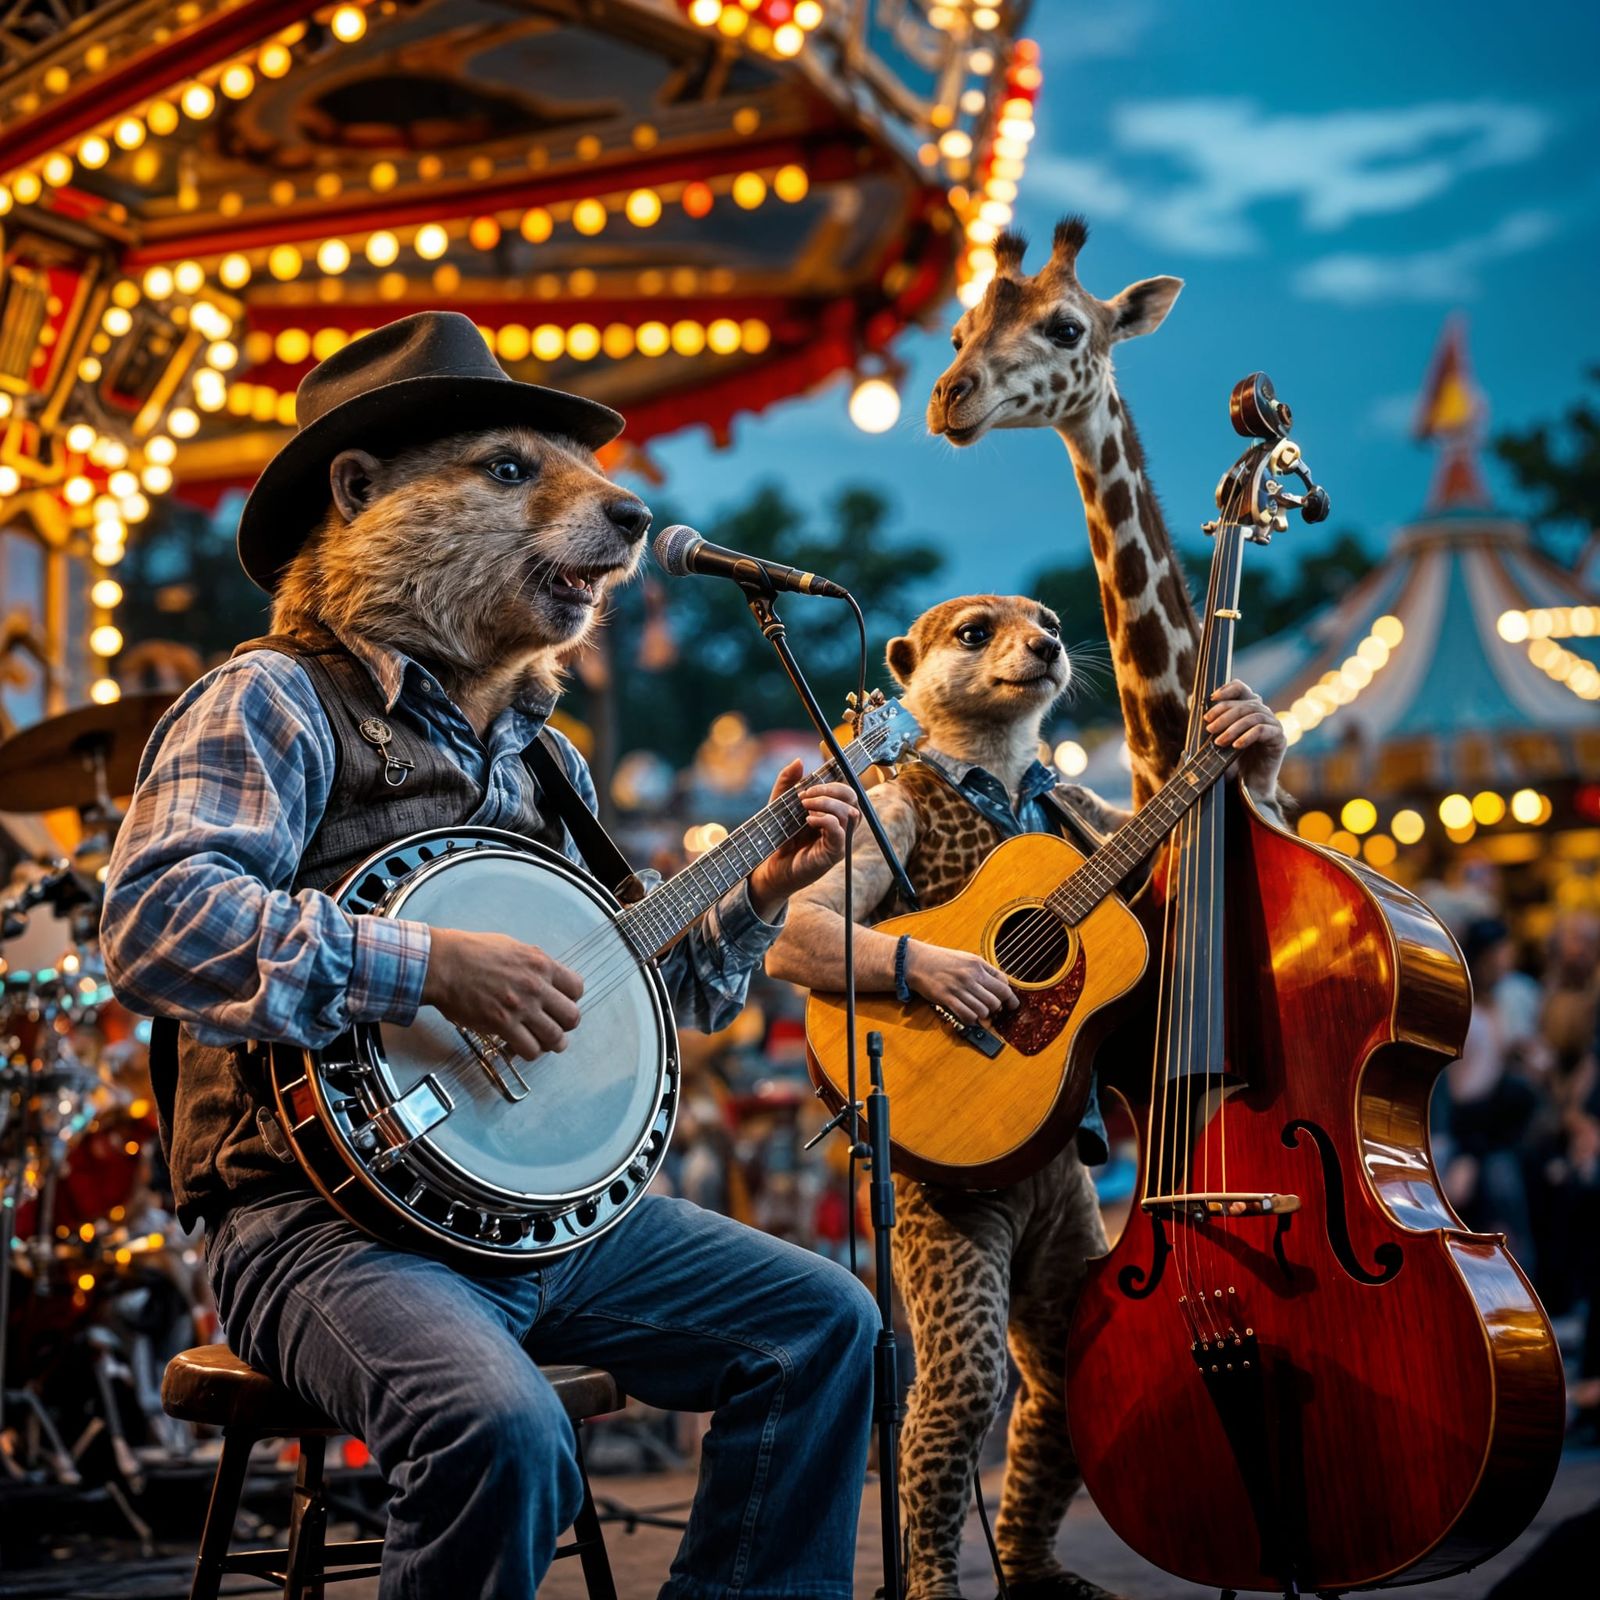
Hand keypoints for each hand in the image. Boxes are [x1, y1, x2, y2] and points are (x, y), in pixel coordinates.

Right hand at [422, 926, 583, 1061]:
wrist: (443, 963)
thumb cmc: (471, 952)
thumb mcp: (513, 947)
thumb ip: (534, 963)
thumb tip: (545, 976)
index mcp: (541, 964)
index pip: (577, 988)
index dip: (571, 999)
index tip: (561, 1004)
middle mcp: (537, 986)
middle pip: (572, 1017)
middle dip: (566, 1025)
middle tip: (556, 1027)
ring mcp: (521, 1007)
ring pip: (555, 1038)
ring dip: (552, 1044)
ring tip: (544, 1043)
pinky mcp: (503, 1025)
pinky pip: (530, 1049)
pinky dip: (529, 1052)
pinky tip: (522, 1046)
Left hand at [747, 761, 859, 918]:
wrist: (770, 867)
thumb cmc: (778, 838)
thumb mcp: (779, 805)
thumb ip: (787, 783)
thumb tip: (799, 761)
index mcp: (831, 812)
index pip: (846, 792)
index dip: (832, 783)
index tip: (808, 785)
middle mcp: (840, 825)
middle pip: (853, 799)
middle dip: (831, 791)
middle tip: (806, 795)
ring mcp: (839, 840)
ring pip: (849, 814)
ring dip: (826, 804)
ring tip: (804, 808)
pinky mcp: (833, 854)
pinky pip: (840, 833)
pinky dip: (825, 821)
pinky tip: (808, 820)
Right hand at [905, 941, 1017, 1022]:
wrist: (916, 961)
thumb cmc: (941, 960)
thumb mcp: (966, 958)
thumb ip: (984, 970)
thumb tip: (1002, 983)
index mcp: (977, 965)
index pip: (1003, 985)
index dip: (1010, 998)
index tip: (1011, 1005)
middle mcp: (970, 976)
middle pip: (996, 1000)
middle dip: (997, 1009)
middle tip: (994, 1011)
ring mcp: (959, 988)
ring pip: (984, 1010)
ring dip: (984, 1015)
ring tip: (979, 1013)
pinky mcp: (947, 998)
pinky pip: (967, 1015)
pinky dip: (971, 1020)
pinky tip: (969, 1017)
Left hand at [1204, 680, 1285, 800]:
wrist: (1249, 788)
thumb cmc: (1232, 764)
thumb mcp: (1216, 741)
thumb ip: (1209, 723)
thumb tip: (1191, 702)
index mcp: (1248, 710)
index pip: (1242, 689)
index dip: (1228, 689)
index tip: (1212, 698)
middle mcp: (1263, 714)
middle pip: (1245, 704)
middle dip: (1224, 714)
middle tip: (1209, 728)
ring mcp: (1273, 725)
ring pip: (1254, 716)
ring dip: (1233, 727)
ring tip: (1219, 742)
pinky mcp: (1279, 739)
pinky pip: (1263, 731)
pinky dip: (1247, 736)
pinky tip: (1235, 746)